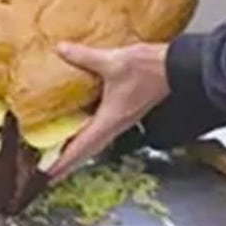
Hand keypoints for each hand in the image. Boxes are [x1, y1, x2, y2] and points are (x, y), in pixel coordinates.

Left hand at [46, 41, 170, 183]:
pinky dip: (86, 135)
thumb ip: (84, 56)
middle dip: (68, 163)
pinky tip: (78, 128)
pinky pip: (100, 130)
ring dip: (77, 150)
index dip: (64, 162)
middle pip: (87, 151)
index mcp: (110, 120)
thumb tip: (61, 50)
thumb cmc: (149, 69)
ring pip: (94, 142)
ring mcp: (120, 120)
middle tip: (49, 173)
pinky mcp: (123, 112)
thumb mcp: (113, 61)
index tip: (49, 175)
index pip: (82, 147)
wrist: (176, 68)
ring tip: (60, 155)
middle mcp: (114, 125)